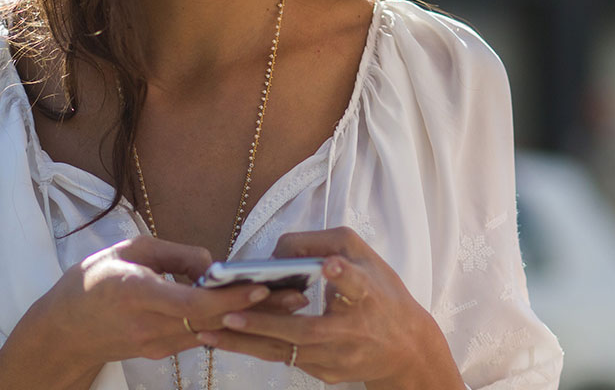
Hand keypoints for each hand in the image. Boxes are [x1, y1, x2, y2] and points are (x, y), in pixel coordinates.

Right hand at [0, 236, 270, 389]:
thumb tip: (210, 263)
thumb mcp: (127, 250)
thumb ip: (172, 253)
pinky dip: (228, 324)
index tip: (262, 283)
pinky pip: (201, 337)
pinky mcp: (161, 352)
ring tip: (288, 301)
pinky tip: (256, 312)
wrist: (63, 331)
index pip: (193, 302)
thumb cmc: (92, 281)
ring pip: (213, 332)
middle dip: (258, 307)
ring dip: (250, 317)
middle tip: (296, 293)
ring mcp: (156, 345)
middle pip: (213, 320)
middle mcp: (149, 325)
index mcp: (137, 293)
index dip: (231, 296)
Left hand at [198, 227, 462, 389]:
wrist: (405, 350)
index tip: (330, 266)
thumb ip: (326, 242)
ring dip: (245, 344)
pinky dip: (254, 349)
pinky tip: (225, 340)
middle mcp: (351, 332)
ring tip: (209, 333)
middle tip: (228, 315)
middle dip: (264, 325)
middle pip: (304, 331)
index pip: (356, 284)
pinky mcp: (323, 373)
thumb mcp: (365, 257)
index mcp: (367, 296)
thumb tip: (280, 249)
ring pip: (284, 351)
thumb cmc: (382, 295)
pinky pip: (284, 357)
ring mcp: (336, 359)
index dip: (342, 274)